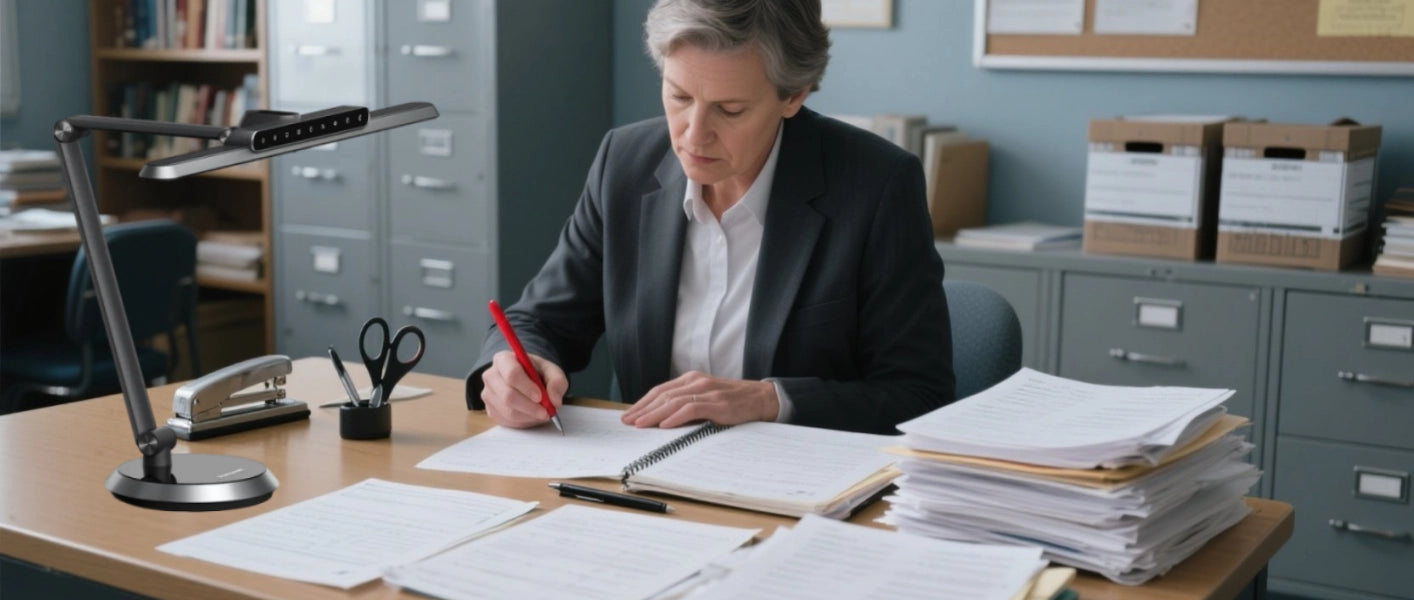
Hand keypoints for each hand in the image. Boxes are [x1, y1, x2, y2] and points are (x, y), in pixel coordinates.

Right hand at [481, 351, 567, 427]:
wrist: (528, 380)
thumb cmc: (537, 373)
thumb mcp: (552, 371)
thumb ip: (557, 382)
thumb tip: (554, 400)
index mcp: (503, 359)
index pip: (511, 374)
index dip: (526, 387)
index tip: (540, 396)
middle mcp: (491, 376)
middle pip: (507, 395)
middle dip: (529, 407)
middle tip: (546, 411)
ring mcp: (488, 394)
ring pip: (507, 411)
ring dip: (528, 416)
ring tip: (542, 413)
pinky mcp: (490, 410)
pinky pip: (506, 421)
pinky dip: (523, 422)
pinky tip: (532, 416)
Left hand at [621, 371, 778, 428]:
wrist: (762, 399)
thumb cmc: (733, 402)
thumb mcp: (707, 398)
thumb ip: (687, 403)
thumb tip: (661, 419)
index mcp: (692, 379)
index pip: (661, 390)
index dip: (642, 403)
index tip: (628, 415)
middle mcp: (697, 382)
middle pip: (663, 395)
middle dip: (643, 409)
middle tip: (627, 422)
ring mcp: (707, 391)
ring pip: (674, 402)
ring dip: (654, 414)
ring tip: (640, 424)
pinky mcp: (718, 403)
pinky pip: (692, 409)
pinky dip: (676, 417)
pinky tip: (664, 424)